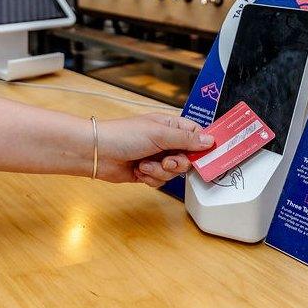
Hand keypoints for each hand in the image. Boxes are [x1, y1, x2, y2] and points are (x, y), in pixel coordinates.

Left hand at [95, 114, 212, 186]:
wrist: (97, 154)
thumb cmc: (123, 135)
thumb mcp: (159, 134)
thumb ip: (186, 139)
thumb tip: (210, 140)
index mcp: (170, 126)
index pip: (197, 134)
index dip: (203, 145)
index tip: (207, 155)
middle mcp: (165, 141)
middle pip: (188, 158)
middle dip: (177, 164)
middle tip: (167, 162)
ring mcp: (156, 157)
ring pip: (174, 173)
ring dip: (159, 171)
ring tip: (144, 164)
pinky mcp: (147, 172)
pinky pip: (161, 181)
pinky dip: (150, 178)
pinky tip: (138, 171)